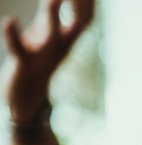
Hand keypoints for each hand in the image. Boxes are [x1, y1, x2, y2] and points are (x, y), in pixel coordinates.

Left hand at [1, 0, 92, 122]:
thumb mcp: (48, 36)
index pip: (86, 18)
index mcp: (67, 40)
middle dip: (81, 4)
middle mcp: (60, 47)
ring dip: (52, 15)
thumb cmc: (36, 60)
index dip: (90, 3)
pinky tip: (10, 21)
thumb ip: (52, 16)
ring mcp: (43, 55)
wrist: (26, 97)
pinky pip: (18, 49)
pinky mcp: (22, 64)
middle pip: (79, 24)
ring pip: (52, 35)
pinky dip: (12, 36)